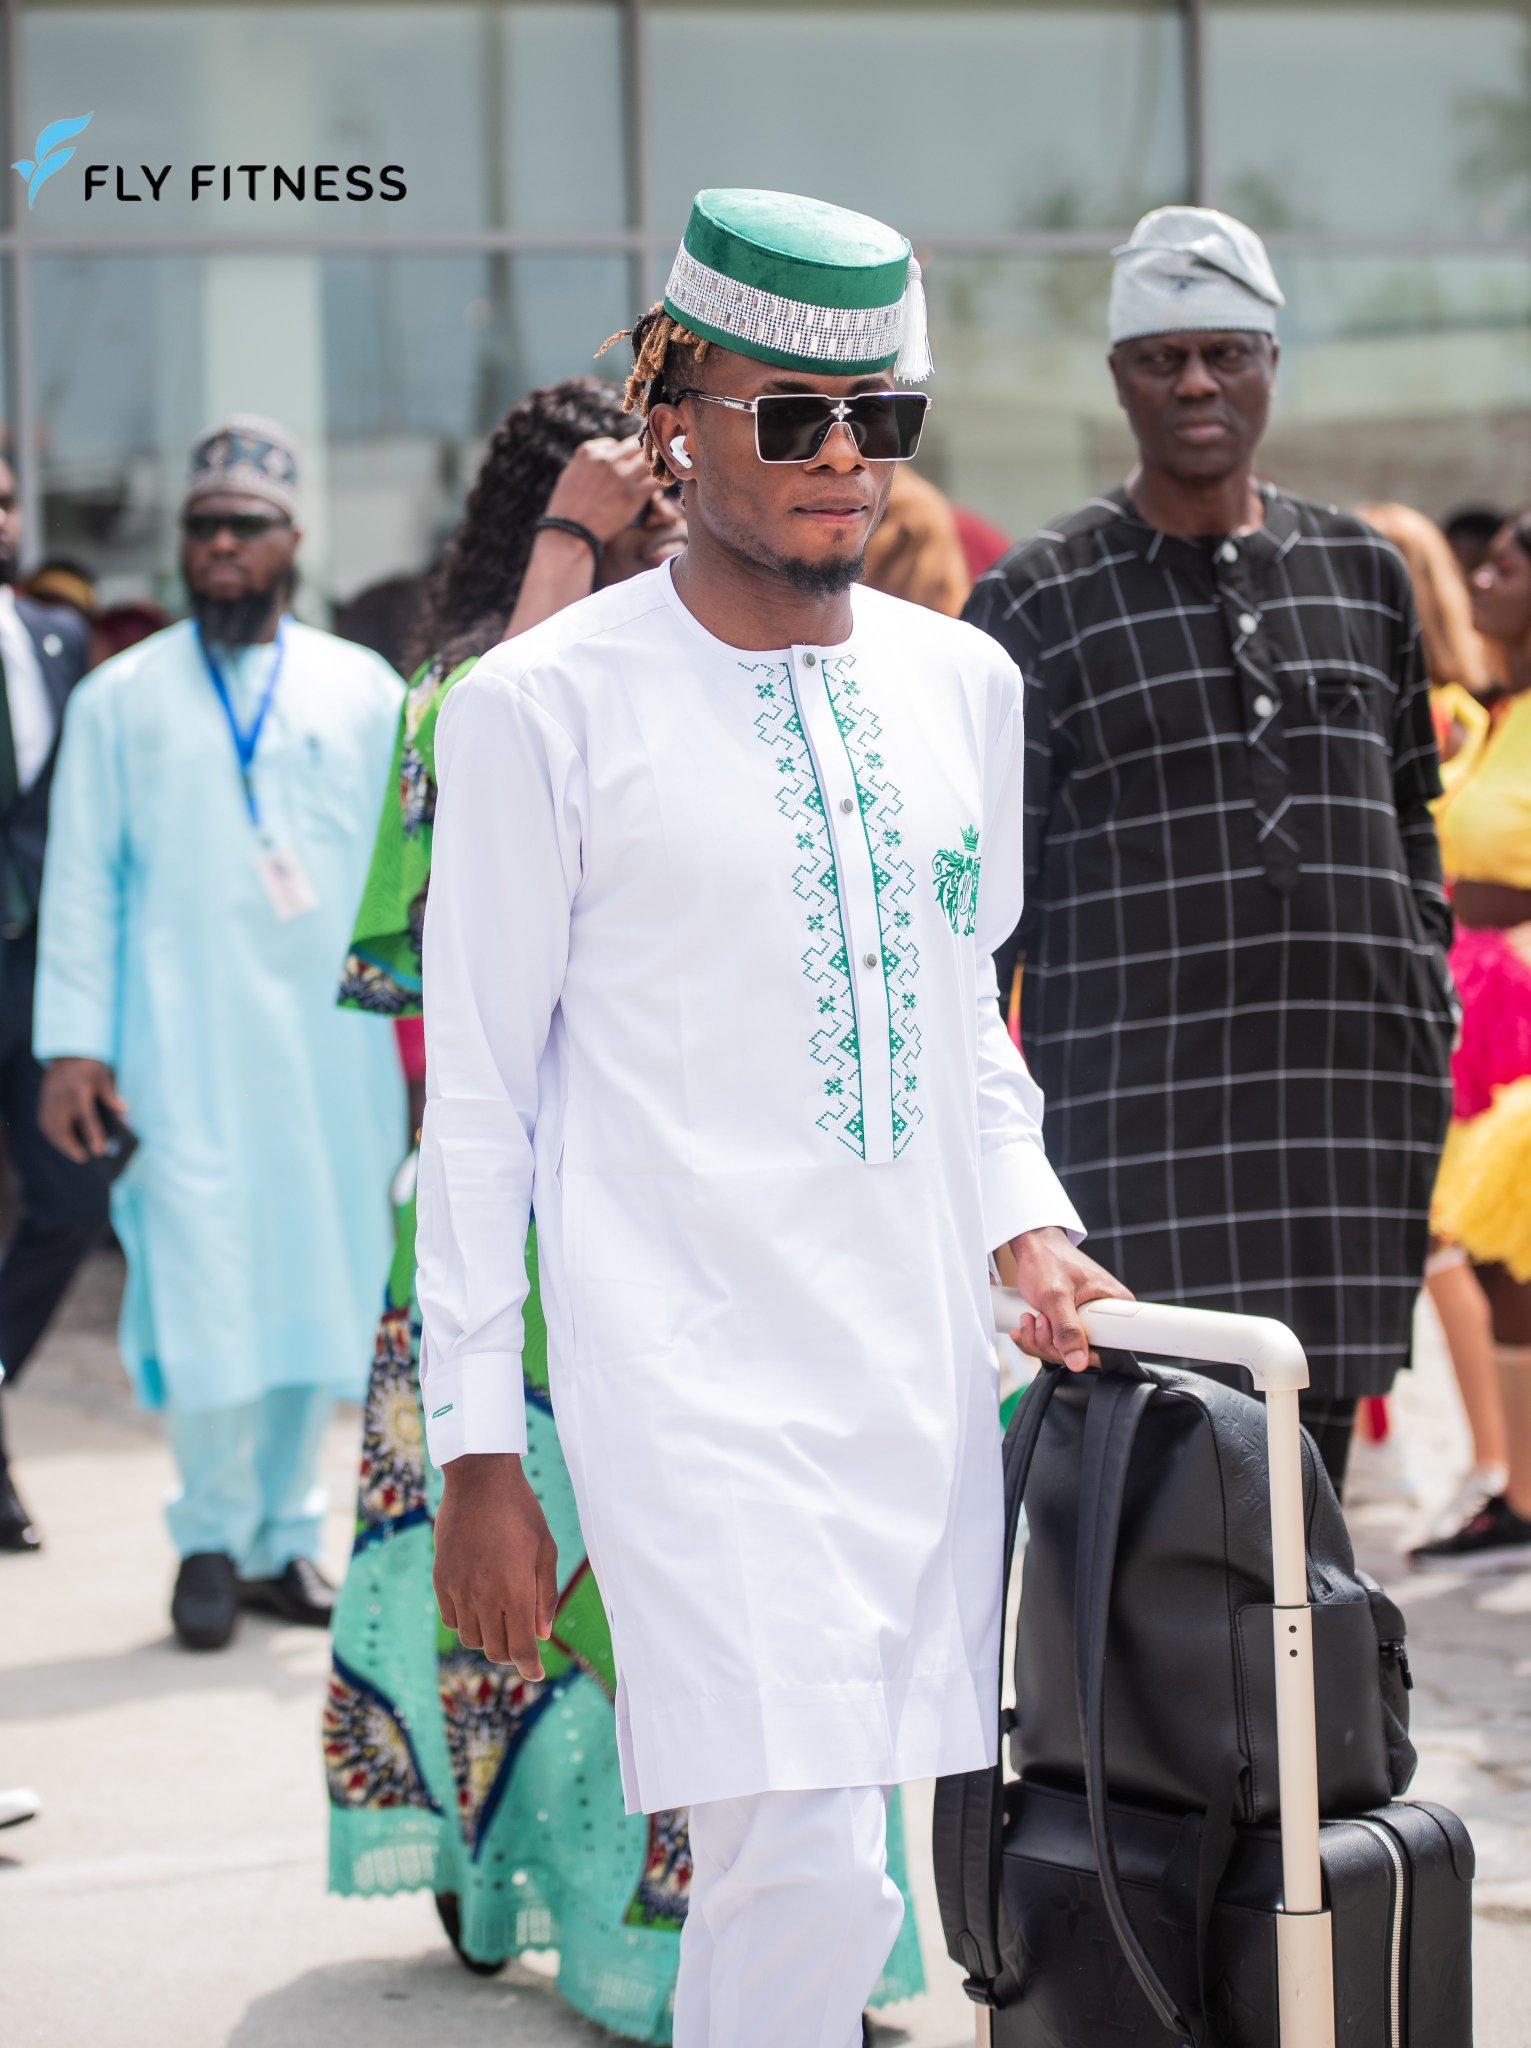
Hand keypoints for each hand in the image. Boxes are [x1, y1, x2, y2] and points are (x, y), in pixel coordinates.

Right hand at [39, 1057, 127, 1162]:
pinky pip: (44, 1123)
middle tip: (83, 1157)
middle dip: (71, 1145)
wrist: (67, 1054)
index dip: (93, 1136)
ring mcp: (49, 1101)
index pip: (87, 1119)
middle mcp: (62, 1098)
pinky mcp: (43, 1102)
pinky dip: (53, 1135)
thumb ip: (112, 1096)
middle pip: (63, 1128)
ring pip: (51, 1128)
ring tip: (74, 1153)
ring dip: (61, 1143)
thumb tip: (125, 1112)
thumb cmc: (89, 1067)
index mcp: (79, 1092)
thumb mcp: (104, 1077)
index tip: (99, 1152)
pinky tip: (62, 1143)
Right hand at [433, 1453, 558, 1676]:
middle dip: (512, 1654)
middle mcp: (484, 1597)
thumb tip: (542, 1634)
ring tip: (501, 1623)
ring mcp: (458, 1590)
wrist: (480, 1481)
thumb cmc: (521, 1512)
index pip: (521, 1648)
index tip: (536, 1673)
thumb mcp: (546, 1550)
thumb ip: (545, 1596)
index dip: (530, 1667)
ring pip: (471, 1639)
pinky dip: (466, 1623)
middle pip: (495, 1650)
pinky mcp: (441, 1580)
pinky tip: (478, 1608)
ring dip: (488, 1640)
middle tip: (522, 1644)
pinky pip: (451, 1620)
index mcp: (515, 1591)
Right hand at [542, 436, 663, 545]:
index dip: (624, 455)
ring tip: (663, 470)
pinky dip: (663, 481)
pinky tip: (666, 483)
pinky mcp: (634, 495)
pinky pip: (656, 481)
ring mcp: (621, 476)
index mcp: (589, 451)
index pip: (616, 444)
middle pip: (636, 446)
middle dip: (645, 453)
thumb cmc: (567, 507)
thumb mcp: (571, 474)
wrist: (571, 533)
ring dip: (657, 465)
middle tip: (654, 460)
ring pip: (649, 461)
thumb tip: (608, 455)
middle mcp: (607, 459)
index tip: (629, 463)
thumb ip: (589, 461)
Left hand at [1006, 1225, 1133, 1372]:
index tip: (1061, 1340)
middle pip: (1084, 1354)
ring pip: (1065, 1352)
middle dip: (1052, 1344)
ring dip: (1039, 1340)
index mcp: (1117, 1305)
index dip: (1083, 1354)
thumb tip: (1079, 1362)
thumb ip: (1066, 1329)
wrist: (1031, 1245)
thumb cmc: (1048, 1259)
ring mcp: (1086, 1321)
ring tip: (1031, 1317)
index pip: (1113, 1349)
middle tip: (1040, 1320)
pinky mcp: (1069, 1324)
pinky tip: (1027, 1323)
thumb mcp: (1055, 1295)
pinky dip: (1035, 1339)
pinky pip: (1054, 1345)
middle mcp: (1106, 1316)